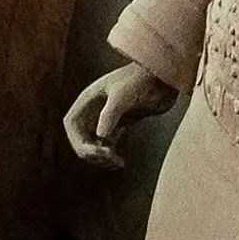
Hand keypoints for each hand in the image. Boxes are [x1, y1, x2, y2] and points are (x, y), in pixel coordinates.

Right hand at [61, 63, 175, 164]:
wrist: (166, 76)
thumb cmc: (143, 79)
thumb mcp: (124, 94)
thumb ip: (111, 113)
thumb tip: (100, 135)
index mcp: (90, 98)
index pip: (72, 123)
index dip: (77, 140)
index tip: (94, 151)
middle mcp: (95, 108)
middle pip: (81, 137)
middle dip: (91, 151)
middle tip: (108, 158)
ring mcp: (107, 117)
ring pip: (94, 144)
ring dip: (101, 158)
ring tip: (116, 162)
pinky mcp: (121, 124)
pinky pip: (107, 145)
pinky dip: (110, 156)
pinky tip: (120, 162)